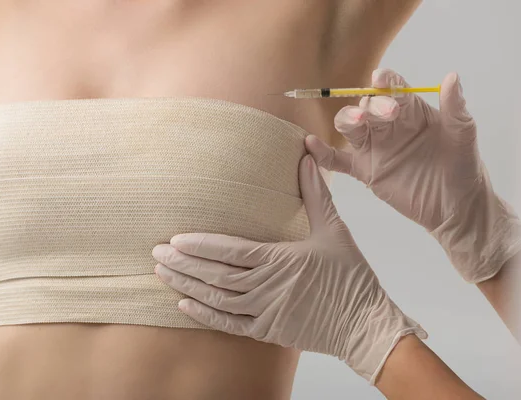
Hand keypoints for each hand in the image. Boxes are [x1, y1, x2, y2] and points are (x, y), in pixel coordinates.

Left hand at [152, 155, 425, 383]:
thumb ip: (315, 194)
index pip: (231, 251)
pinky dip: (205, 315)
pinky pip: (229, 324)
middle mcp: (267, 287)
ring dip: (187, 285)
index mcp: (280, 260)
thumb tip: (306, 157)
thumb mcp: (334, 230)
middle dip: (183, 263)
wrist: (365, 324)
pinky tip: (183, 304)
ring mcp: (265, 312)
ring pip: (217, 299)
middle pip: (216, 275)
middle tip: (156, 252)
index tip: (176, 238)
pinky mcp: (267, 331)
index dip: (201, 245)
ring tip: (161, 273)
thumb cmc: (351, 277)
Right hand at [306, 69, 520, 282]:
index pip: (392, 89)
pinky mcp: (365, 171)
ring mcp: (375, 148)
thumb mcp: (463, 135)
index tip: (381, 80)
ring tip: (356, 122)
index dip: (385, 82)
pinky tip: (311, 145)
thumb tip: (452, 77)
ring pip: (350, 126)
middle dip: (372, 106)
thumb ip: (455, 108)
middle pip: (367, 105)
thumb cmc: (464, 168)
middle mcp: (389, 125)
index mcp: (411, 111)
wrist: (456, 208)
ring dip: (348, 120)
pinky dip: (323, 153)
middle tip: (387, 114)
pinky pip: (338, 160)